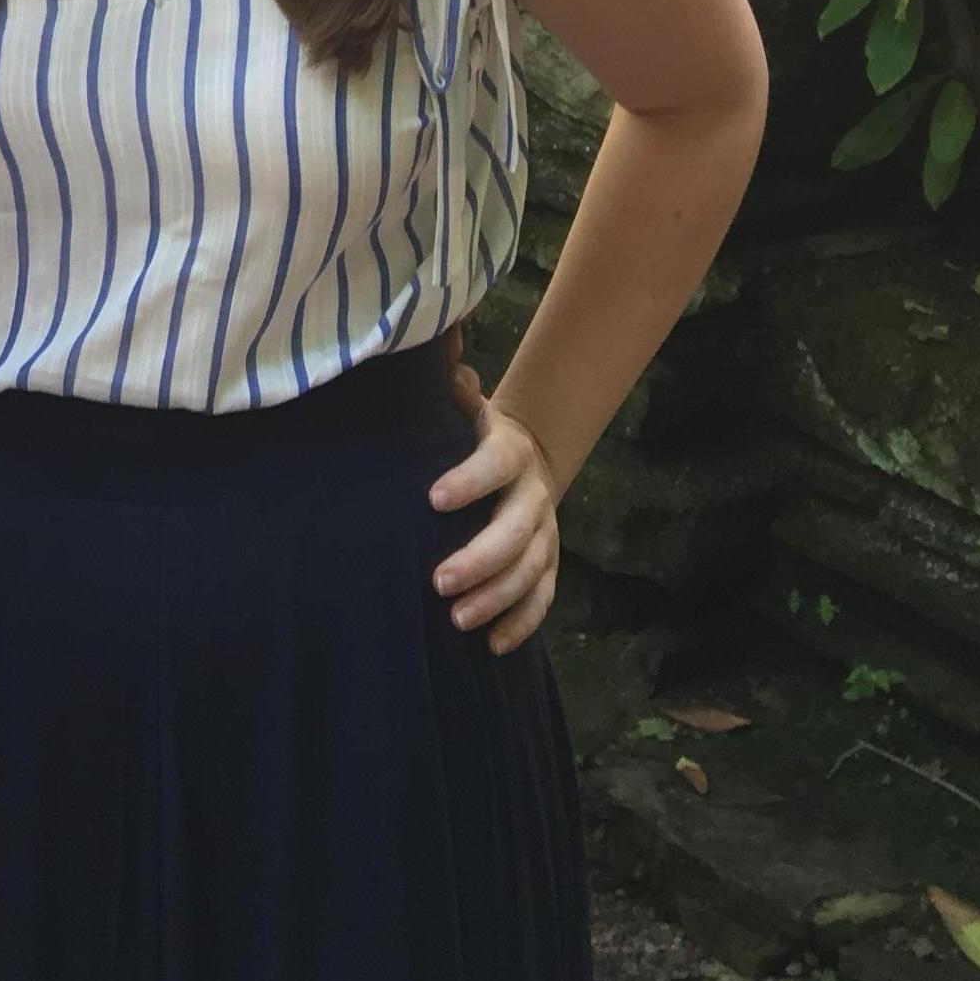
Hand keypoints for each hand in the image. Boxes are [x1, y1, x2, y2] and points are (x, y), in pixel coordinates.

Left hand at [428, 342, 561, 655]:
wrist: (521, 457)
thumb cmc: (471, 431)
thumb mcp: (461, 403)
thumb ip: (450, 381)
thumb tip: (438, 335)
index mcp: (508, 449)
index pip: (493, 464)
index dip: (469, 480)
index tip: (432, 499)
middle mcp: (533, 493)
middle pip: (518, 532)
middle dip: (481, 559)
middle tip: (438, 581)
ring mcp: (545, 533)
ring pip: (531, 571)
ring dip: (497, 598)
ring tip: (456, 620)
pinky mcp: (547, 566)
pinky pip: (543, 600)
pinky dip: (521, 623)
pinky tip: (492, 645)